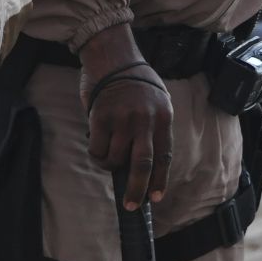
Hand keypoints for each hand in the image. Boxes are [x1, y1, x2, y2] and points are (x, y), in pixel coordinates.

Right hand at [79, 23, 172, 210]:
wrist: (112, 54)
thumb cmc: (134, 78)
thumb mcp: (156, 99)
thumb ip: (153, 127)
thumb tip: (144, 162)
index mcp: (163, 116)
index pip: (164, 156)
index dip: (159, 179)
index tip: (155, 197)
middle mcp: (145, 120)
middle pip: (143, 164)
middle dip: (137, 190)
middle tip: (131, 206)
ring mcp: (122, 119)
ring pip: (116, 159)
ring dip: (110, 164)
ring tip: (108, 156)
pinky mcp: (101, 117)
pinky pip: (97, 149)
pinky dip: (97, 155)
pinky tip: (97, 147)